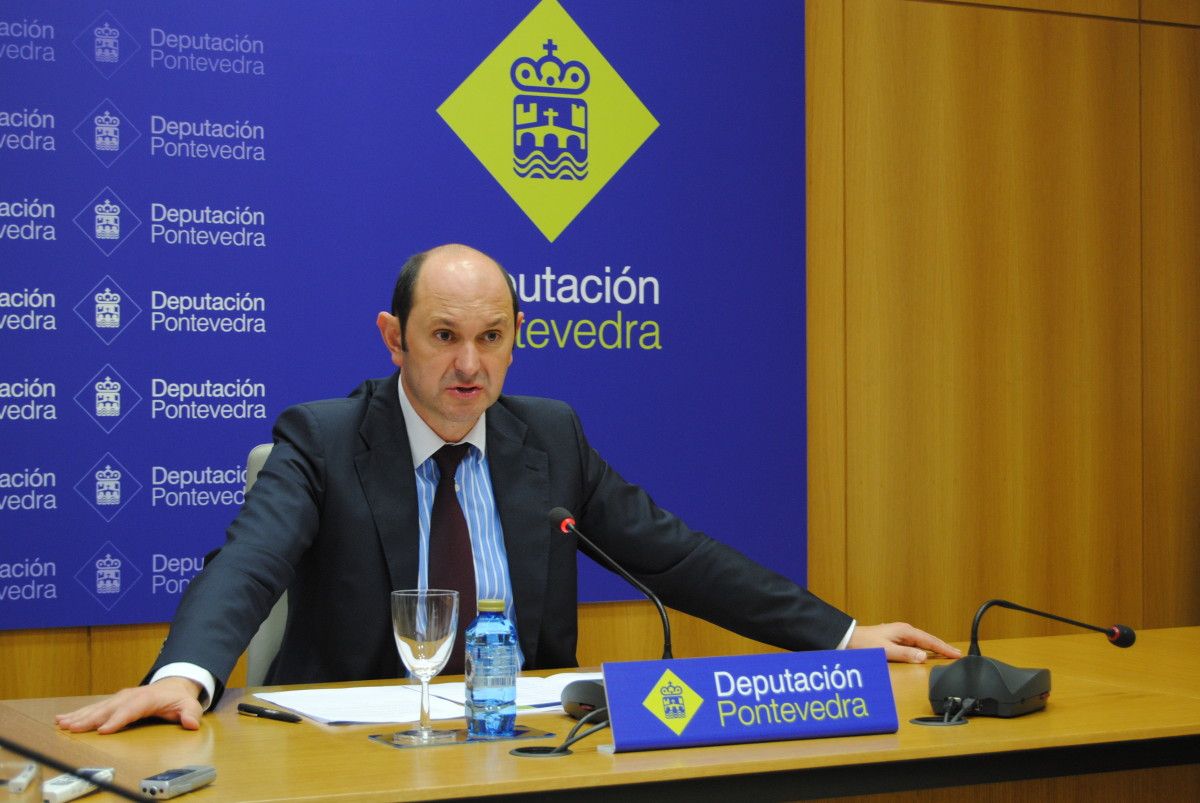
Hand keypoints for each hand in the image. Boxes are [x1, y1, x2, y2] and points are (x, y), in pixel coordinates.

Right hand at [55, 676, 204, 733]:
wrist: (174, 686)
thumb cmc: (179, 698)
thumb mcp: (190, 705)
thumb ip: (191, 713)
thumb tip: (192, 723)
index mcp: (148, 698)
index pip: (132, 709)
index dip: (118, 719)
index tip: (103, 730)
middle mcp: (130, 696)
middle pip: (109, 708)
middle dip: (90, 718)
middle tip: (72, 728)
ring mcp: (120, 698)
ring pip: (98, 707)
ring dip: (79, 715)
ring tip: (62, 723)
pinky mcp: (114, 702)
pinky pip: (94, 708)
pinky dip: (79, 713)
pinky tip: (63, 719)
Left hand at [848, 622, 961, 662]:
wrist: (849, 639)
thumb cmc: (864, 643)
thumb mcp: (885, 650)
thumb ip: (905, 654)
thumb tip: (923, 656)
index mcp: (904, 631)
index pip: (929, 641)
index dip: (944, 648)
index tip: (956, 654)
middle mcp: (904, 631)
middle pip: (928, 640)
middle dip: (943, 647)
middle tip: (957, 654)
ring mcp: (900, 634)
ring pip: (922, 641)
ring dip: (934, 648)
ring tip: (947, 654)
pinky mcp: (896, 639)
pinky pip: (915, 644)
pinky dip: (925, 648)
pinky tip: (927, 653)